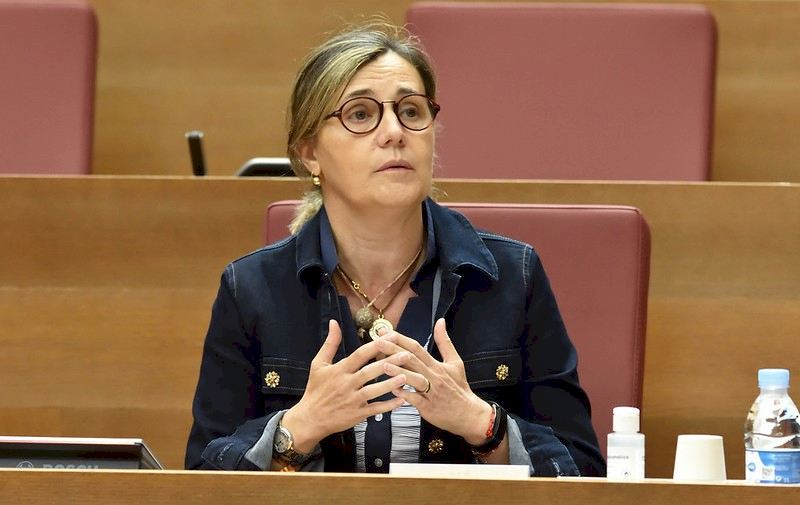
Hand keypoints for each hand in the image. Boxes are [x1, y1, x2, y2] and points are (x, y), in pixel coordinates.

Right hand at [282, 320, 408, 452]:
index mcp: (339, 370)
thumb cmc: (315, 390)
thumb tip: (334, 322)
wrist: (309, 419)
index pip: (359, 355)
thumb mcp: (318, 364)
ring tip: (406, 376)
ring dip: (390, 384)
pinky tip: (402, 399)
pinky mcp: (357, 415)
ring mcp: (352, 401)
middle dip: (389, 363)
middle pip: (370, 372)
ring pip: (374, 391)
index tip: (390, 337)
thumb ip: (330, 343)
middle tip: (406, 355)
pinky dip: (389, 406)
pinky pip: (375, 409)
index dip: (375, 346)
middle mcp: (346, 384)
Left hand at [377, 318, 492, 445]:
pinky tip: (393, 389)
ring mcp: (431, 392)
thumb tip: (440, 322)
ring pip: (415, 379)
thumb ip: (445, 342)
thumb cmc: (458, 388)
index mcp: (437, 365)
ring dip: (399, 372)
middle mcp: (433, 376)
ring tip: (383, 365)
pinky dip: (405, 394)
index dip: (401, 339)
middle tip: (378, 342)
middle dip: (394, 350)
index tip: (386, 332)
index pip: (417, 347)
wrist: (469, 414)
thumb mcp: (455, 362)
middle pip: (412, 360)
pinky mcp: (429, 407)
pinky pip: (416, 400)